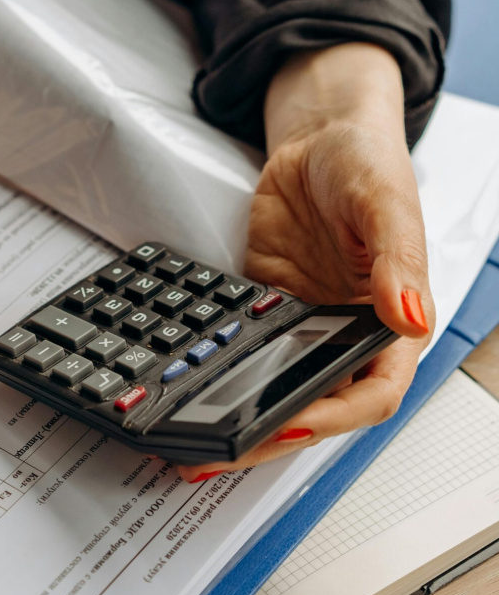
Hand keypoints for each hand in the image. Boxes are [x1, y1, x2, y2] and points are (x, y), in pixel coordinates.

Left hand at [177, 44, 434, 482]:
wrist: (317, 138)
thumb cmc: (366, 163)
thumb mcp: (385, 202)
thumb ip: (396, 260)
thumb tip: (408, 316)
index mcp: (391, 323)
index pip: (370, 394)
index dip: (330, 418)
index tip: (287, 427)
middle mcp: (347, 335)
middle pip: (313, 406)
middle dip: (266, 438)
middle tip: (214, 456)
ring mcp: (302, 328)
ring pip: (272, 390)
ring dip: (237, 420)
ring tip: (190, 446)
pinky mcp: (264, 312)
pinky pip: (240, 354)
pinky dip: (216, 378)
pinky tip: (185, 393)